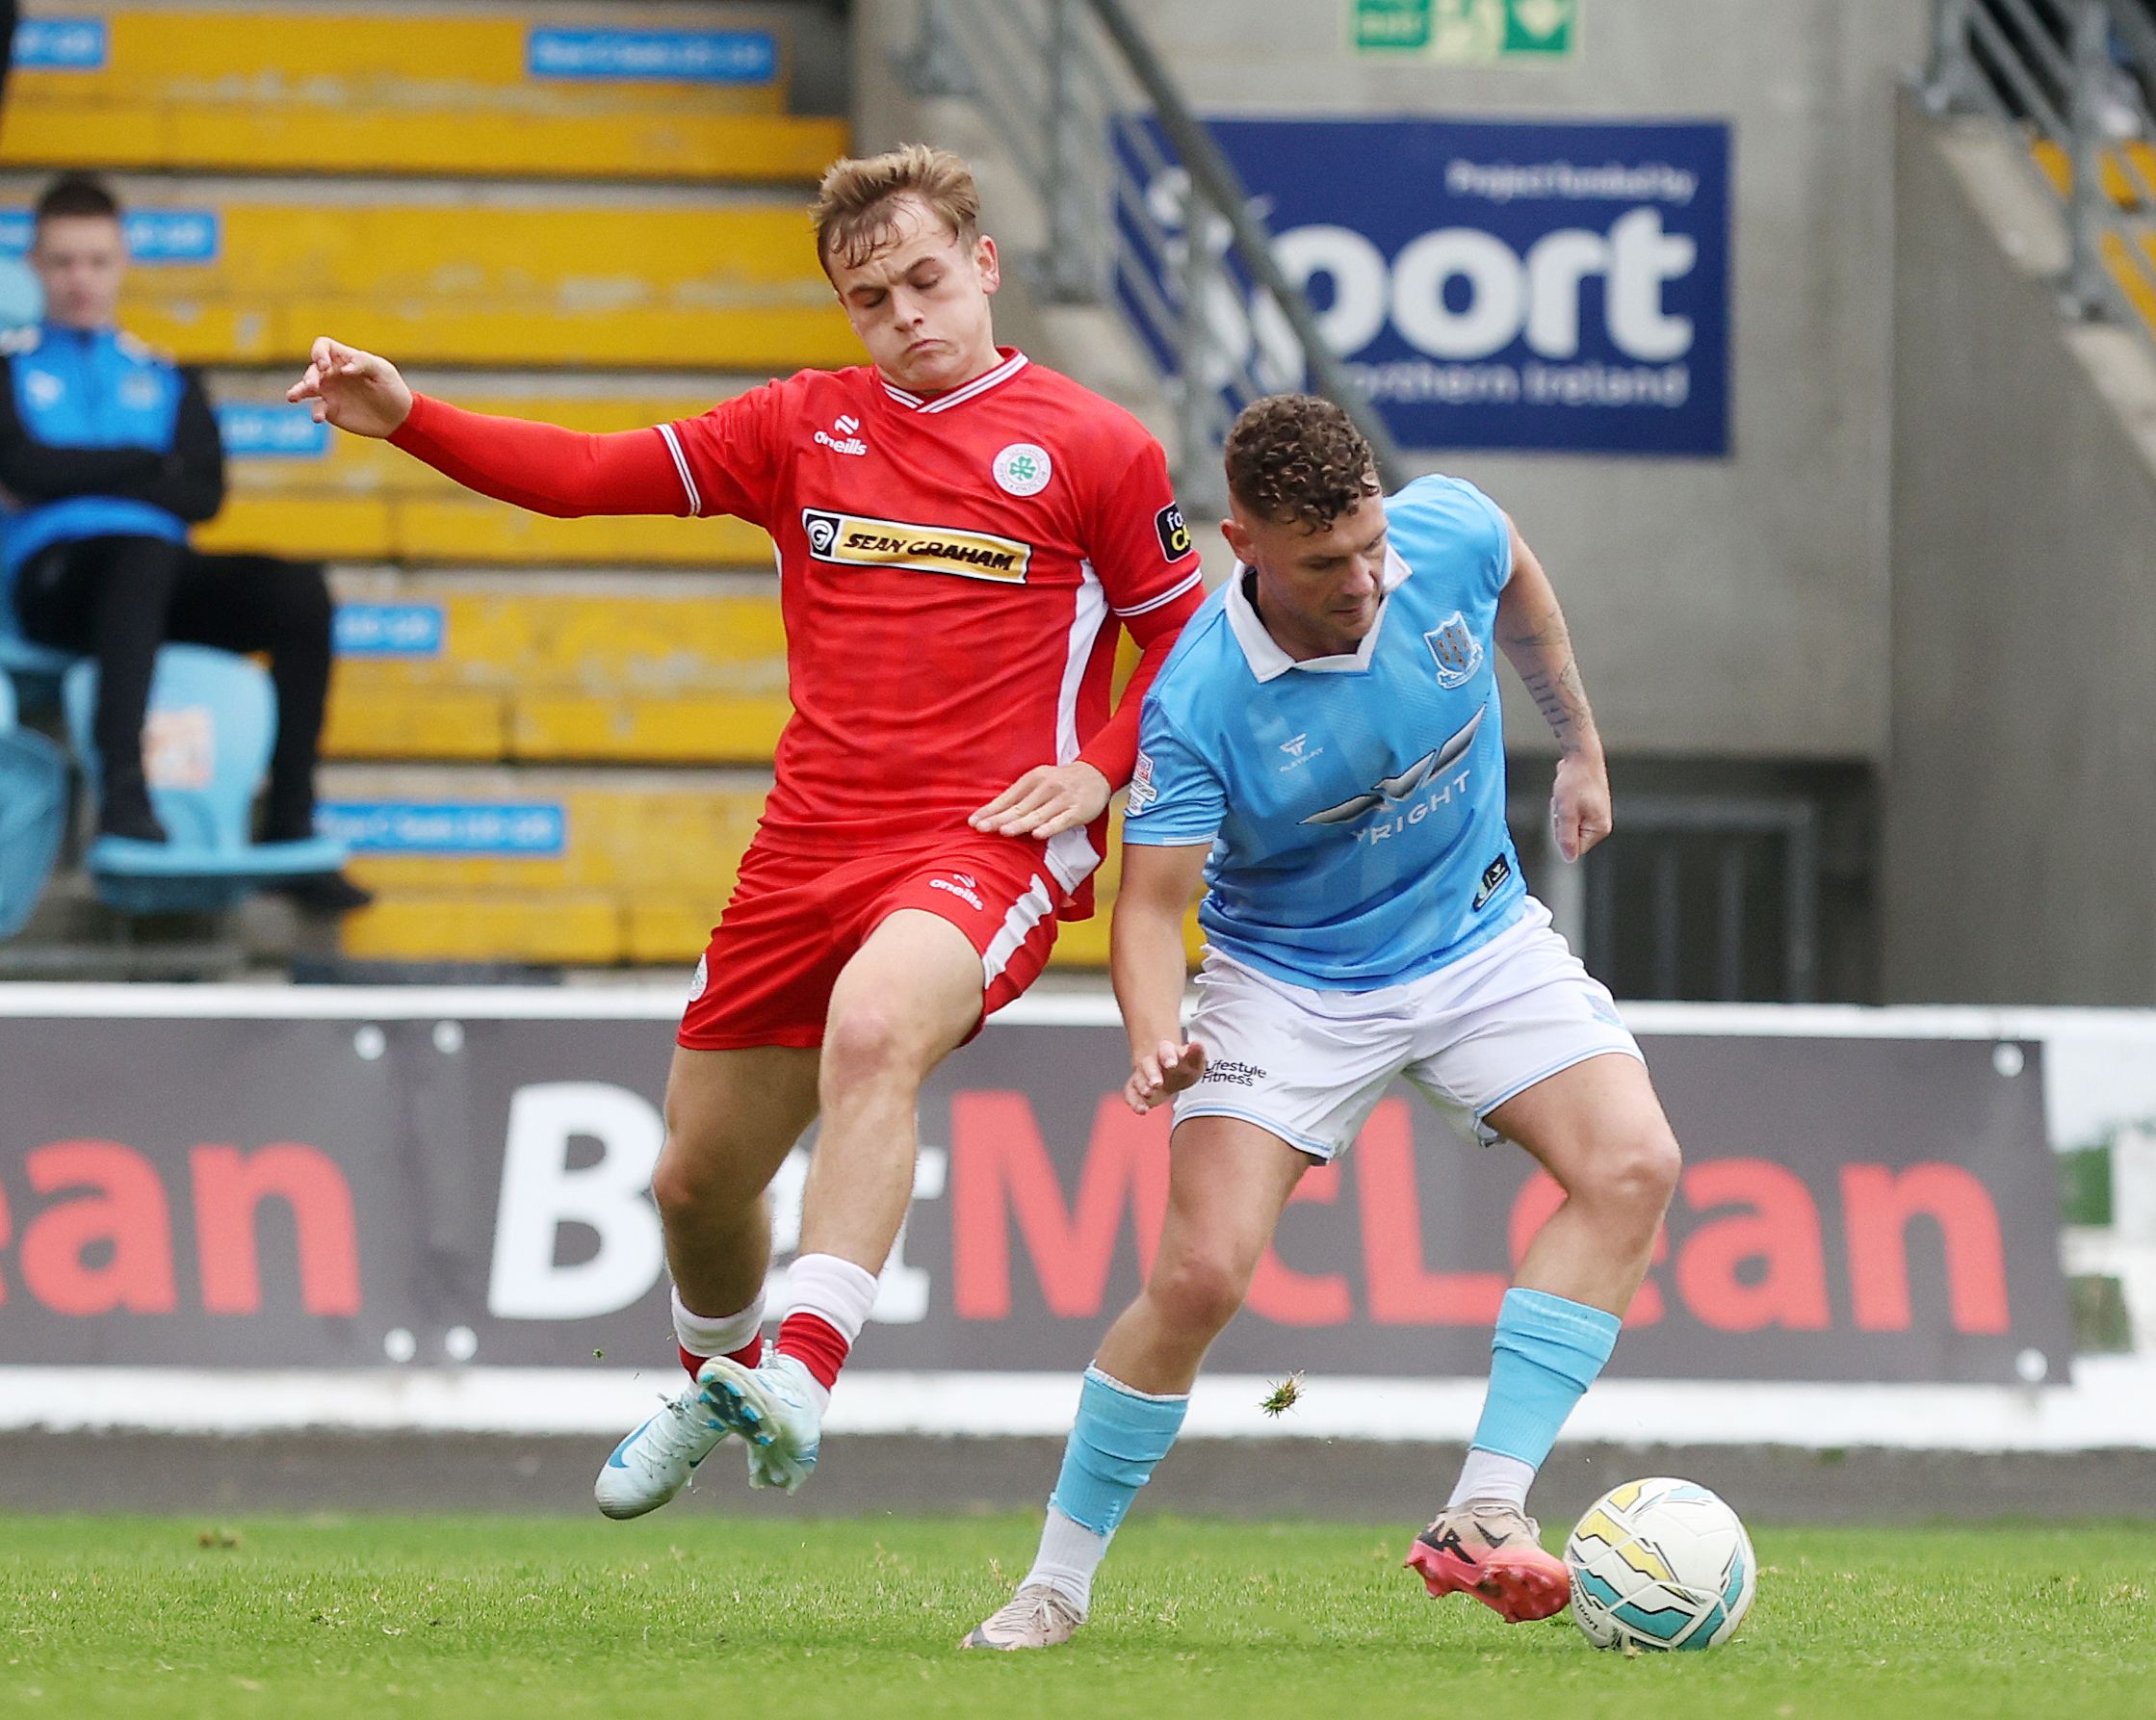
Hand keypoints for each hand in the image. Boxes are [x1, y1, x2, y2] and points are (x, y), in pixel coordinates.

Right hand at [286, 336, 413, 438]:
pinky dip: (315, 412)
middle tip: (314, 386)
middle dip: (310, 376)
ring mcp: (330, 392)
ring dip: (298, 391)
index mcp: (345, 359)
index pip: (323, 347)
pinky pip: (317, 409)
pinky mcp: (331, 410)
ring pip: (306, 388)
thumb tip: (344, 369)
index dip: (319, 352)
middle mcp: (333, 373)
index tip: (325, 365)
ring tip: (293, 397)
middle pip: (313, 369)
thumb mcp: (382, 371)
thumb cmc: (392, 388)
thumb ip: (363, 363)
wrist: (398, 417)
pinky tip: (318, 417)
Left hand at [969, 760, 1110, 838]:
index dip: (990, 810)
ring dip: (1020, 824)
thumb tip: (993, 813)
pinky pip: (1062, 820)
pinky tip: (1038, 834)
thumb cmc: (1061, 782)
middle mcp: (1046, 787)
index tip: (973, 821)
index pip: (1008, 798)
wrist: (1096, 774)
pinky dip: (1050, 827)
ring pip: (1038, 815)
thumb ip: (1020, 796)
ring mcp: (1063, 799)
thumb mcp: (1039, 781)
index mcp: (1033, 779)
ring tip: (1004, 832)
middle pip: (1019, 807)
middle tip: (981, 828)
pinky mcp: (1078, 810)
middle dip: (999, 819)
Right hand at [1124, 1038, 1205, 1113]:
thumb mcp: (1194, 1061)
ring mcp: (1142, 1075)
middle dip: (1152, 1073)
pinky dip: (1135, 1102)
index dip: (1168, 1057)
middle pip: (1148, 1064)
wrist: (1171, 1073)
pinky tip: (1143, 1110)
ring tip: (1148, 1093)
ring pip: (1139, 1078)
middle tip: (1156, 1083)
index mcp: (1166, 1050)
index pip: (1165, 1049)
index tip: (1172, 1065)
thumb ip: (1197, 1053)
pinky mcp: (1136, 1088)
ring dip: (1143, 1086)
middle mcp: (1151, 1061)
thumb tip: (1197, 1044)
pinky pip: (1131, 1093)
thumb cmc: (1183, 1067)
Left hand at [1550, 750, 1612, 861]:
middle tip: (1564, 803)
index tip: (1563, 815)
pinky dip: (1563, 805)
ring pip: (1568, 825)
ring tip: (1566, 796)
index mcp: (1600, 828)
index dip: (1562, 834)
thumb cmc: (1575, 780)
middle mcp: (1600, 824)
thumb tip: (1569, 859)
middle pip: (1571, 838)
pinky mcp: (1588, 808)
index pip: (1575, 848)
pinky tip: (1567, 793)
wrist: (1580, 756)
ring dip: (1561, 812)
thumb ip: (1566, 836)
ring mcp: (1595, 816)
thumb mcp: (1566, 810)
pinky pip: (1569, 815)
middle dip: (1561, 822)